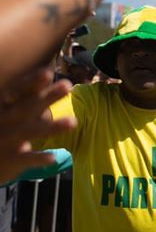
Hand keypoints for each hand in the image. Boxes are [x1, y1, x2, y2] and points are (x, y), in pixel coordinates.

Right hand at [0, 68, 74, 182]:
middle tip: (68, 85)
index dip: (31, 82)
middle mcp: (3, 121)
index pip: (17, 91)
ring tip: (74, 122)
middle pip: (27, 107)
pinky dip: (38, 158)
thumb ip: (26, 97)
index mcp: (3, 107)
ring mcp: (5, 140)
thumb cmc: (1, 131)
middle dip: (47, 97)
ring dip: (51, 127)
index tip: (49, 72)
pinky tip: (54, 158)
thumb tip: (48, 73)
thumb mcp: (7, 111)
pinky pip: (25, 158)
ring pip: (29, 132)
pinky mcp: (9, 159)